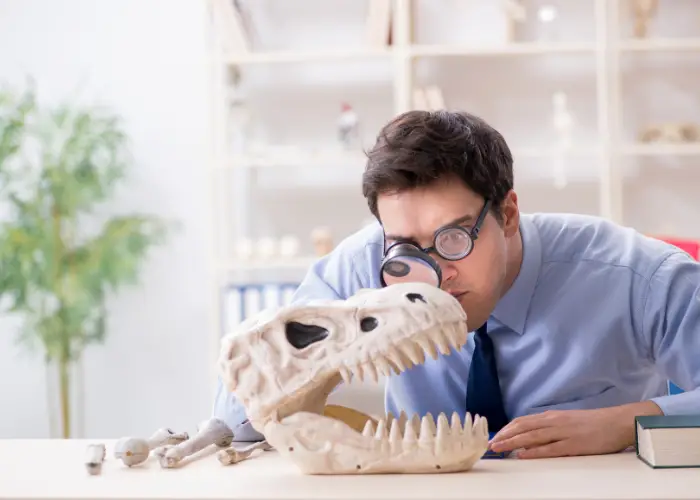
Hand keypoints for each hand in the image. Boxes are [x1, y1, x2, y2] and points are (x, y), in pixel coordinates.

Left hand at [488, 401, 662, 458]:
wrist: (617, 422)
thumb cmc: (594, 423)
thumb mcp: (567, 420)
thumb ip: (551, 426)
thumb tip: (534, 432)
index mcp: (552, 417)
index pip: (523, 421)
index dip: (507, 429)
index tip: (494, 435)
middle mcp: (554, 422)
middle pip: (523, 428)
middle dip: (504, 436)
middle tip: (490, 444)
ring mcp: (563, 433)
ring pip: (532, 437)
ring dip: (513, 442)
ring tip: (499, 448)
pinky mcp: (573, 445)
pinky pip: (549, 448)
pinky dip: (534, 451)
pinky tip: (522, 454)